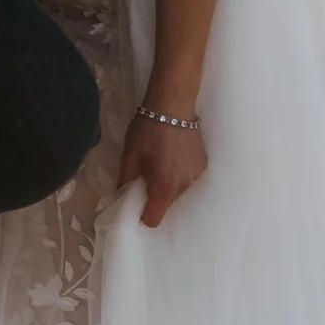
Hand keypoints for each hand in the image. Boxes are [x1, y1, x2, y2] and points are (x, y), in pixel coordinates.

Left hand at [117, 106, 207, 228]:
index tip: (135, 200)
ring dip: (167, 184)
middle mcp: (184, 186)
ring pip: (177, 191)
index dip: (141, 214)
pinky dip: (179, 173)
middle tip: (146, 175)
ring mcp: (196, 176)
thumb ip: (125, 181)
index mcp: (164, 187)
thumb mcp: (130, 156)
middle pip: (166, 205)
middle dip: (154, 196)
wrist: (173, 105)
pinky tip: (173, 154)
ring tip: (160, 161)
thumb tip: (121, 197)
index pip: (153, 220)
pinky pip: (187, 178)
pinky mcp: (203, 165)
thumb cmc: (148, 130)